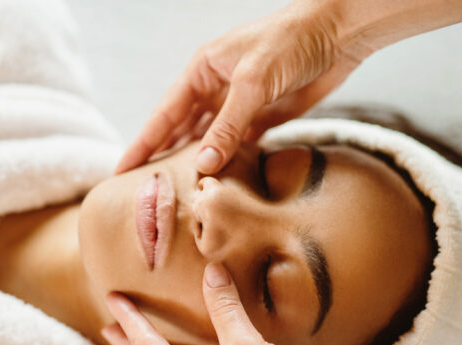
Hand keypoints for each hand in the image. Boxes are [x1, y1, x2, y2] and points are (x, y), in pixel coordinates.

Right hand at [114, 0, 367, 174]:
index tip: (122, 170)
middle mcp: (215, 89)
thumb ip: (228, 126)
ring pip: (208, 141)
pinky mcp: (263, 118)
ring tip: (176, 193)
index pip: (163, 115)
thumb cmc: (291, 42)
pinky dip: (227, 164)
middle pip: (180, 131)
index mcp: (202, 72)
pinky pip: (237, 146)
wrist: (338, 35)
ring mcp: (239, 105)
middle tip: (142, 190)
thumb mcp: (253, 82)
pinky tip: (216, 182)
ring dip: (194, 164)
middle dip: (162, 158)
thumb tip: (202, 164)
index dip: (142, 144)